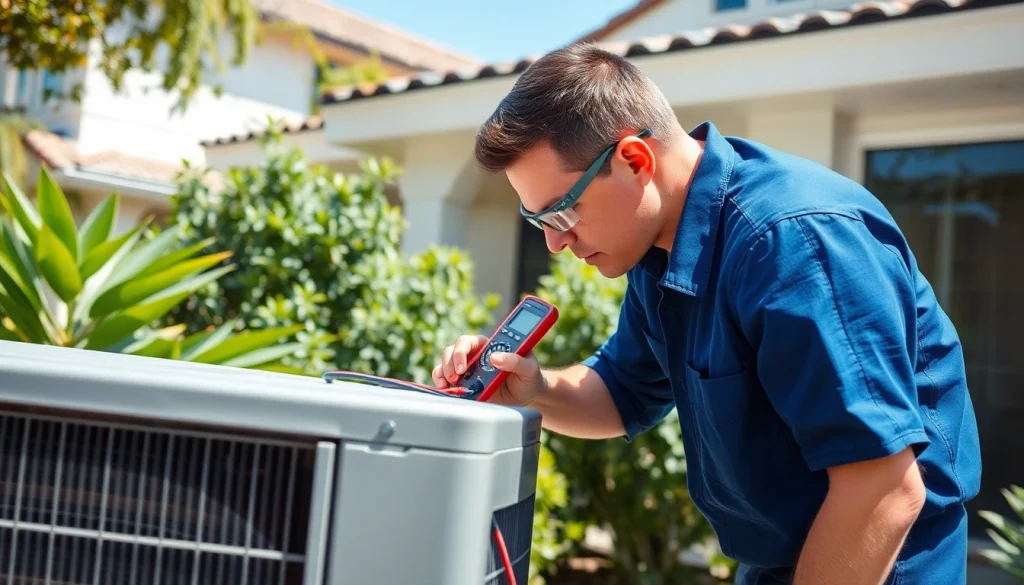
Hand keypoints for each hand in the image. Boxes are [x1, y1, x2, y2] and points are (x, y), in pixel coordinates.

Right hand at [431, 334, 545, 405]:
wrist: (527, 396)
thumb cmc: (529, 376)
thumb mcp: (529, 367)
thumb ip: (516, 360)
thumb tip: (495, 357)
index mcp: (488, 346)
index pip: (468, 341)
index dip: (461, 351)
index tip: (463, 367)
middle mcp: (475, 356)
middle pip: (452, 351)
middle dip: (450, 363)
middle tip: (456, 377)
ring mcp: (468, 371)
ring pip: (445, 364)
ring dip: (443, 373)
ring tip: (448, 385)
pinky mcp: (465, 385)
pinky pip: (446, 380)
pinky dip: (441, 384)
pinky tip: (445, 390)